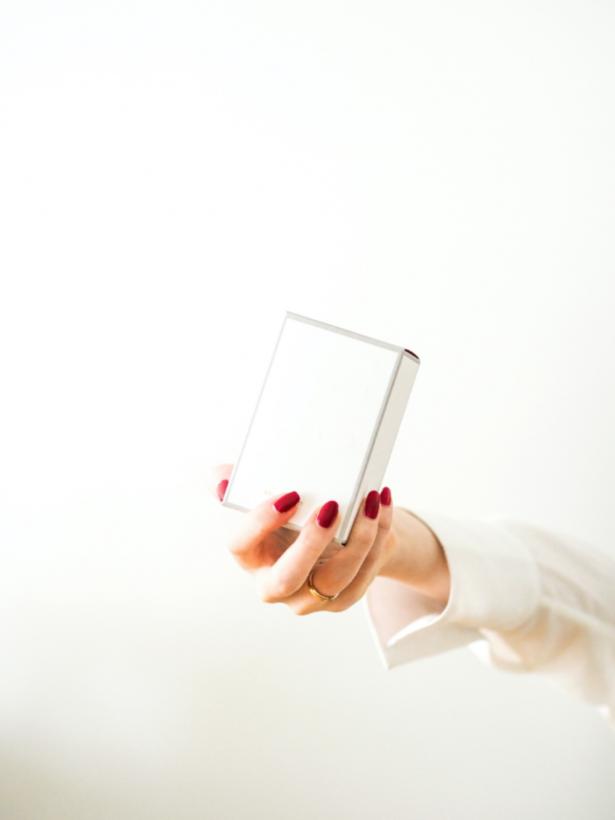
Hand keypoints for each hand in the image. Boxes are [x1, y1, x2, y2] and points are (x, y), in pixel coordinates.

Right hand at [210, 464, 396, 613]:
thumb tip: (220, 478)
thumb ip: (240, 486)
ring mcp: (310, 598)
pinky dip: (378, 538)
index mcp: (250, 556)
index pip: (241, 545)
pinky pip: (365, 572)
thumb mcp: (267, 497)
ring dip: (356, 540)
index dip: (260, 522)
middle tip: (330, 507)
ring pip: (335, 579)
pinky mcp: (344, 597)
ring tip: (369, 502)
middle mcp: (276, 585)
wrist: (335, 535)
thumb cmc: (294, 514)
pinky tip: (382, 506)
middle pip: (286, 578)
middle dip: (309, 544)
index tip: (288, 495)